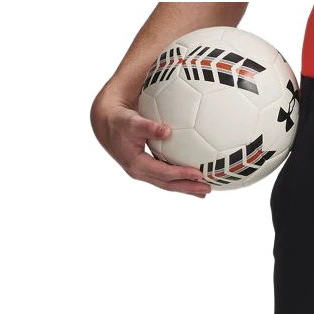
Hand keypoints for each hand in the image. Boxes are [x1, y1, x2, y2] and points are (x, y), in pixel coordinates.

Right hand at [90, 94, 210, 197]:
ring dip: (186, 189)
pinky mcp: (146, 171)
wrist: (106, 126)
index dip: (181, 174)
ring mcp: (143, 174)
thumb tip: (167, 131)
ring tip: (203, 192)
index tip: (198, 174)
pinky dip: (179, 181)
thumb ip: (148, 127)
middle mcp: (140, 173)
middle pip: (168, 185)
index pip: (163, 173)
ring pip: (167, 185)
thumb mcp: (132, 122)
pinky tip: (191, 182)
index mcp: (137, 164)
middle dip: (188, 188)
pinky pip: (165, 179)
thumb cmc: (120, 121)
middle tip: (207, 190)